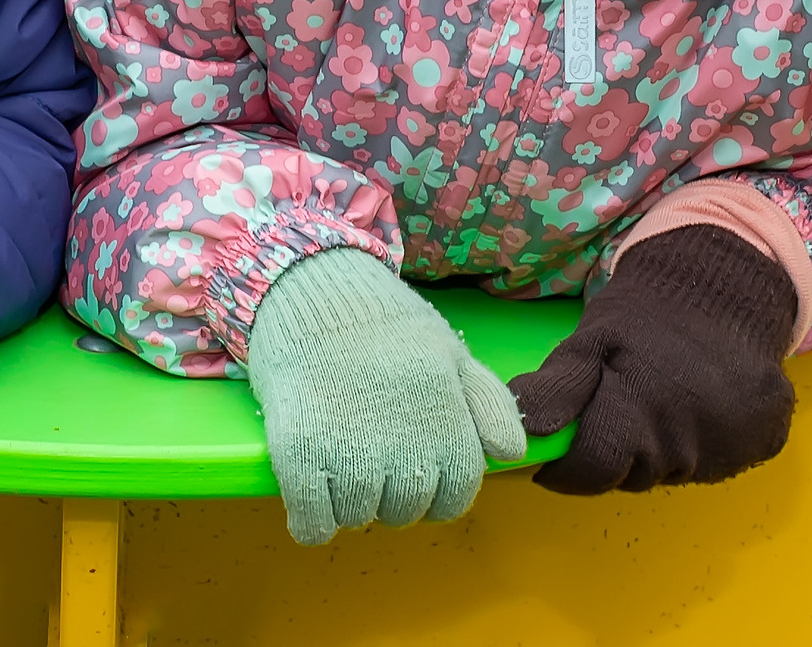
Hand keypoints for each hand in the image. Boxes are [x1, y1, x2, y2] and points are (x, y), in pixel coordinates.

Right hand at [247, 249, 527, 545]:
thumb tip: (512, 452)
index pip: (454, 498)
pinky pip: (313, 525)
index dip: (435, 490)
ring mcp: (349, 452)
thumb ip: (488, 403)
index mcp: (447, 420)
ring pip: (358, 518)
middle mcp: (404, 444)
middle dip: (391, 494)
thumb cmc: (383, 321)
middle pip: (405, 512)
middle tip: (369, 452)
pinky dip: (313, 521)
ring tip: (339, 456)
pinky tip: (312, 490)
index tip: (412, 466)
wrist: (311, 285)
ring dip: (349, 502)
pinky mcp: (298, 453)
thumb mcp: (449, 350)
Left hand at [510, 224, 799, 493]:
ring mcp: (732, 444)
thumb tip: (524, 432)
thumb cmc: (644, 318)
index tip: (562, 454)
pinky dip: (706, 442)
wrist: (722, 285)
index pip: (593, 470)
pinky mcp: (765, 441)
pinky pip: (721, 461)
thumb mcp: (588, 339)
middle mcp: (688, 438)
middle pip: (636, 475)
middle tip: (621, 406)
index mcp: (637, 410)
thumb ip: (555, 388)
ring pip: (677, 471)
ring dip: (663, 448)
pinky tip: (702, 403)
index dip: (569, 469)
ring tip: (663, 396)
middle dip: (618, 452)